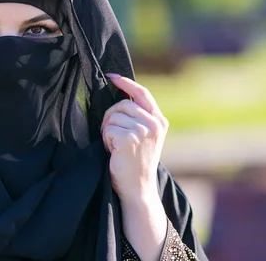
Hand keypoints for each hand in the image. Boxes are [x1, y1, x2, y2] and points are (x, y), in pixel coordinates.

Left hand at [101, 74, 168, 200]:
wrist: (138, 188)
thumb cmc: (135, 162)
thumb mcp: (145, 136)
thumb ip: (139, 117)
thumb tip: (120, 96)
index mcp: (159, 121)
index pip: (142, 93)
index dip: (126, 83)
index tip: (112, 76)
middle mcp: (154, 124)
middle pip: (122, 104)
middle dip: (110, 116)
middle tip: (110, 135)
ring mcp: (143, 130)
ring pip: (113, 116)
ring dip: (108, 130)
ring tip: (115, 146)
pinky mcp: (130, 138)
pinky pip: (108, 129)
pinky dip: (106, 140)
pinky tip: (114, 152)